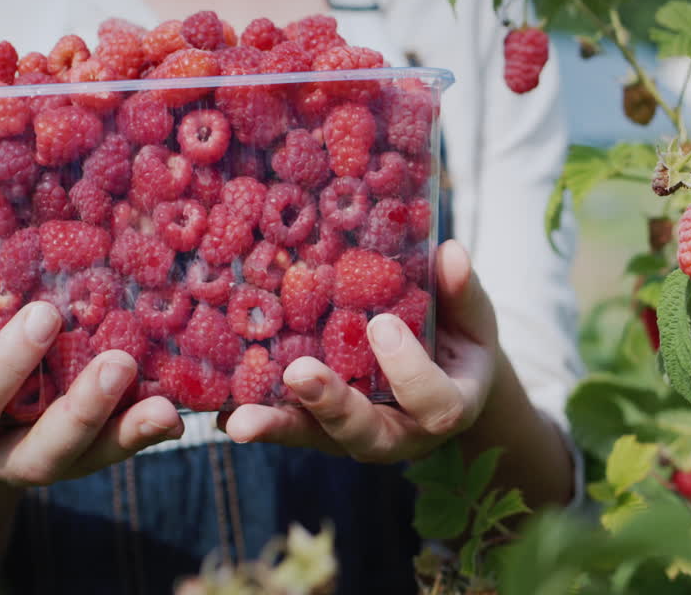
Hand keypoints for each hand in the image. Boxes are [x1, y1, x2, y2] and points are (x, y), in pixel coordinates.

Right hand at [0, 302, 183, 486]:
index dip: (8, 363)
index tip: (46, 314)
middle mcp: (0, 455)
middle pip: (42, 450)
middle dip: (83, 410)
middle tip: (119, 363)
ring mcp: (46, 462)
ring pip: (88, 459)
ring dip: (129, 432)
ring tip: (166, 409)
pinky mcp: (83, 459)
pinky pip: (116, 452)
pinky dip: (147, 435)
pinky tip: (177, 418)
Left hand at [220, 240, 499, 461]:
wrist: (441, 382)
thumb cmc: (456, 342)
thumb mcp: (471, 318)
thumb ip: (462, 292)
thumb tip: (452, 253)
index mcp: (445, 407)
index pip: (434, 404)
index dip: (408, 371)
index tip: (382, 325)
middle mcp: (398, 433)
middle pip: (365, 434)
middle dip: (331, 406)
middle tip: (301, 373)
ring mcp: (352, 435)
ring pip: (315, 437)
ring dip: (277, 427)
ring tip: (239, 420)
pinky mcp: (317, 428)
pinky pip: (287, 427)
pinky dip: (254, 418)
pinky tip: (219, 409)